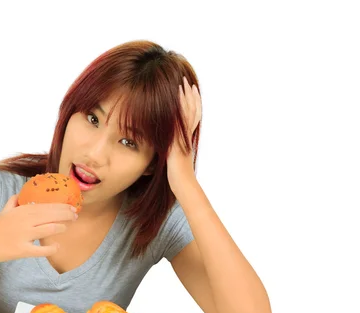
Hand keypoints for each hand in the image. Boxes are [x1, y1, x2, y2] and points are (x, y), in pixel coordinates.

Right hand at [0, 194, 77, 263]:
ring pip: (50, 229)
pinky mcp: (21, 250)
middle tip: (75, 216)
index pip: (46, 205)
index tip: (71, 207)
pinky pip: (41, 250)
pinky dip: (51, 248)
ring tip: (66, 228)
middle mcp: (24, 220)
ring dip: (61, 227)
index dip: (61, 206)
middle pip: (52, 215)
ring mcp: (23, 235)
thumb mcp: (3, 211)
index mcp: (21, 209)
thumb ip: (12, 202)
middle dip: (66, 215)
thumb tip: (19, 196)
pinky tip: (56, 246)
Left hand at [167, 76, 201, 190]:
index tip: (190, 90)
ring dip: (185, 97)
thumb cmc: (178, 176)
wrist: (183, 183)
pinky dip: (180, 109)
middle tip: (188, 81)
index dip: (192, 103)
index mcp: (185, 138)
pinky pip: (180, 121)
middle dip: (190, 96)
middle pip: (192, 111)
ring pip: (187, 113)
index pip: (191, 117)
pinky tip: (177, 98)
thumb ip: (171, 150)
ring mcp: (184, 137)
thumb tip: (167, 149)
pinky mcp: (179, 139)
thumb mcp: (174, 159)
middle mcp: (187, 135)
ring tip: (183, 83)